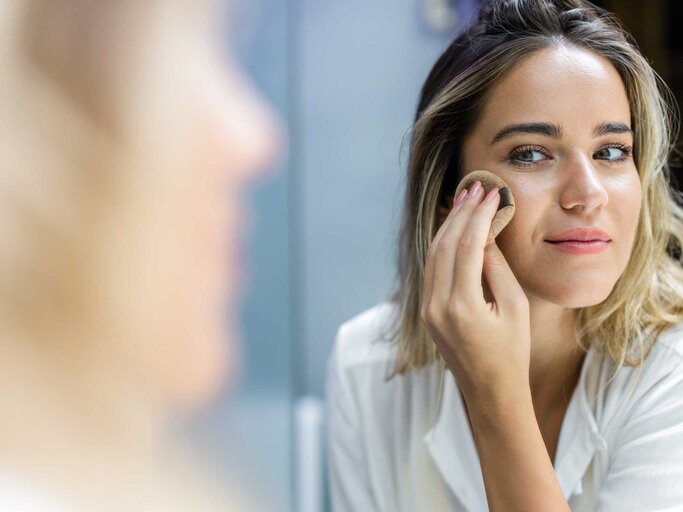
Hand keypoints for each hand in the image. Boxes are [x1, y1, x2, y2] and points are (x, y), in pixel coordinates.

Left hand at [421, 180, 530, 399]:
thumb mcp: (514, 307)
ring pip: (433, 254)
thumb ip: (496, 268)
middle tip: (475, 186)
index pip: (466, 247)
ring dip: (448, 225)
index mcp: (462, 307)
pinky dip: (441, 245)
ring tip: (464, 199)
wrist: (490, 392)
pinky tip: (452, 227)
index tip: (490, 193)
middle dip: (460, 212)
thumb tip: (484, 233)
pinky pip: (431, 269)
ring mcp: (427, 310)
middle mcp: (437, 306)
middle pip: (444, 245)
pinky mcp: (427, 312)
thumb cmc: (512, 352)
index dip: (478, 216)